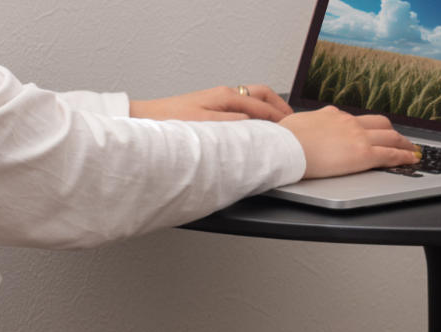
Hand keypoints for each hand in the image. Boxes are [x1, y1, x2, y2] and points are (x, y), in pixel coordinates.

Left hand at [128, 85, 291, 122]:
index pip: (261, 104)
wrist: (149, 119)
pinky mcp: (211, 106)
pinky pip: (241, 105)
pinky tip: (255, 124)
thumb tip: (252, 124)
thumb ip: (229, 124)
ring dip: (267, 108)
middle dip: (278, 106)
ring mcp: (218, 99)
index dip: (277, 116)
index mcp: (226, 97)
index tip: (291, 127)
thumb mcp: (204, 125)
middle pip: (261, 94)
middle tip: (291, 120)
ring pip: (252, 98)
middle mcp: (224, 94)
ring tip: (278, 121)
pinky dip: (254, 111)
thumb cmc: (171, 123)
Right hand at [280, 106, 419, 177]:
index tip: (376, 131)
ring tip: (412, 150)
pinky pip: (389, 154)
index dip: (370, 127)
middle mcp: (349, 123)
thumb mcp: (295, 125)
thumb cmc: (282, 140)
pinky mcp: (362, 154)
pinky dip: (403, 156)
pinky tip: (411, 160)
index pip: (358, 120)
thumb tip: (302, 128)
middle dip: (393, 132)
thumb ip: (306, 126)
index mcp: (333, 117)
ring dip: (403, 144)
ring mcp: (357, 137)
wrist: (284, 146)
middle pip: (380, 124)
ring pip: (390, 137)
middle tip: (401, 140)